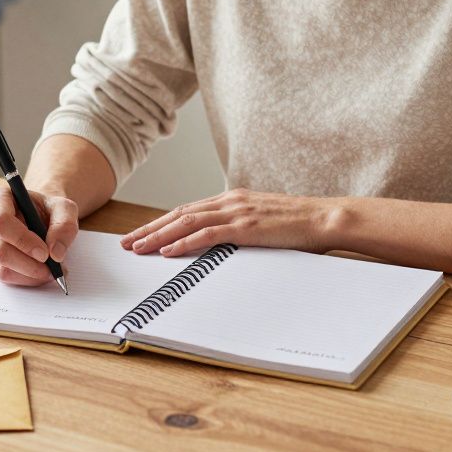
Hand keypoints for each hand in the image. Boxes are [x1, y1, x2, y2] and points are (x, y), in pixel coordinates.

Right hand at [0, 186, 78, 285]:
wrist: (38, 217)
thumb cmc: (47, 210)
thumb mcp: (65, 209)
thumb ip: (65, 225)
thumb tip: (55, 252)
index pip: (1, 221)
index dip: (22, 240)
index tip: (44, 253)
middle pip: (0, 250)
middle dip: (30, 265)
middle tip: (53, 268)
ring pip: (1, 268)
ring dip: (29, 275)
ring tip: (49, 270)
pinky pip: (3, 276)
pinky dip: (24, 279)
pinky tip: (38, 272)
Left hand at [120, 188, 337, 256]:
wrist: (324, 218)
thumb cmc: (297, 225)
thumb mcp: (262, 221)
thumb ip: (240, 226)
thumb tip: (221, 242)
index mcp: (232, 199)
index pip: (187, 210)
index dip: (161, 222)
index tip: (141, 234)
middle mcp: (229, 201)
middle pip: (179, 214)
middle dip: (150, 229)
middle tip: (127, 243)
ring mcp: (237, 212)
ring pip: (187, 222)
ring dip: (158, 236)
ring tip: (138, 248)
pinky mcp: (246, 226)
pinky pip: (207, 235)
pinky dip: (184, 242)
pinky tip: (168, 252)